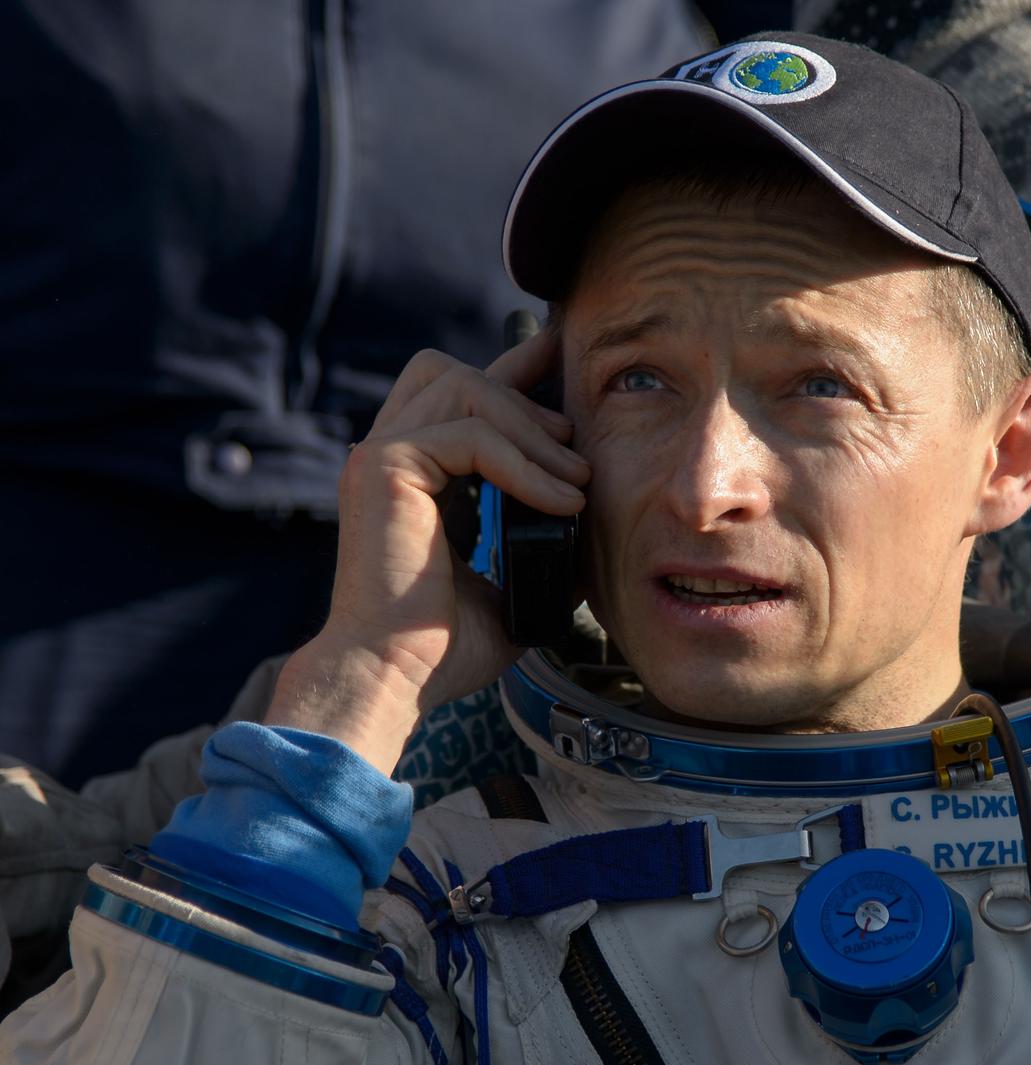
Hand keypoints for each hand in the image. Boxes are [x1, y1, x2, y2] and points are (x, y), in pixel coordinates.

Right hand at [265, 330, 588, 772]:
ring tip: (576, 482)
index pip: (458, 394)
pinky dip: (524, 465)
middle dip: (525, 395)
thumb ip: (537, 550)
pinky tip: (560, 502)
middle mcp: (389, 456)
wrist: (396, 679)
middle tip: (575, 445)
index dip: (511, 370)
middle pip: (456, 374)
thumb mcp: (507, 585)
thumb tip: (589, 542)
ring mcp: (381, 456)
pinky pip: (471, 436)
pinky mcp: (385, 467)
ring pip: (467, 390)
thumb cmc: (440, 648)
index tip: (558, 360)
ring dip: (533, 431)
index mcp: (410, 475)